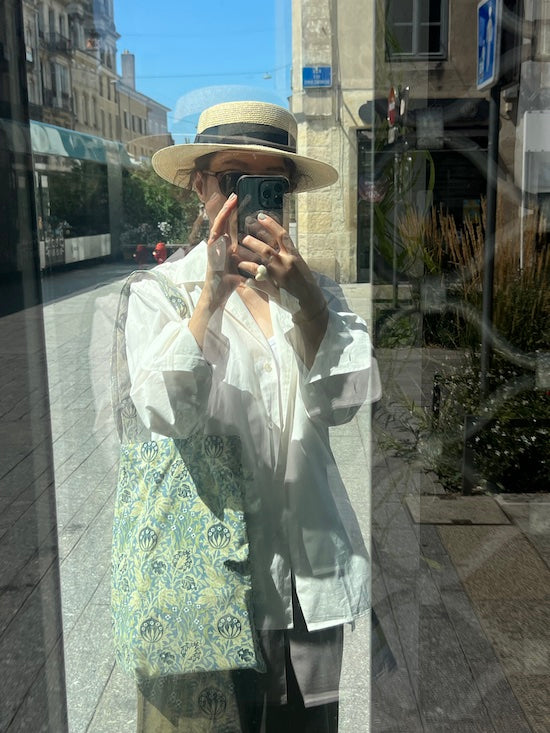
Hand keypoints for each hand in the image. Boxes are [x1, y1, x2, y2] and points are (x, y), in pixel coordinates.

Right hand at [201, 192, 242, 308]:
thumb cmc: (230, 283)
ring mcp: (213, 247)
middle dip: (228, 208)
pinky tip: (222, 217)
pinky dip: (218, 227)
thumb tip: (263, 254)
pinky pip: (214, 237)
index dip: (235, 214)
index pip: (231, 226)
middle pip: (223, 222)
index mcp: (227, 246)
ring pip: (218, 225)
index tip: (241, 202)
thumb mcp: (243, 267)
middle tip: (235, 195)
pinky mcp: (210, 252)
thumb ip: (250, 259)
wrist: (217, 294)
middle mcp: (219, 244)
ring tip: (229, 201)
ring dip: (223, 213)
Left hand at [238, 213, 325, 316]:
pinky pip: (257, 282)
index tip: (260, 217)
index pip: (281, 235)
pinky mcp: (274, 289)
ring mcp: (279, 276)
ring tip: (238, 255)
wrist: (310, 302)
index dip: (270, 224)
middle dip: (252, 242)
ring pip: (259, 264)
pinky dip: (249, 279)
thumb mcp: (300, 265)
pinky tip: (244, 277)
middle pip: (266, 249)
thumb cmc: (306, 282)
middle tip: (243, 238)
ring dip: (246, 259)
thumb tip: (277, 244)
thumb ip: (288, 255)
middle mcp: (286, 263)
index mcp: (294, 255)